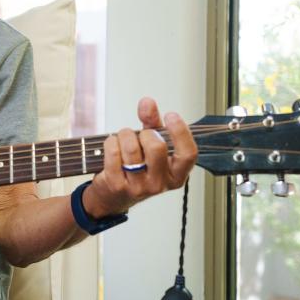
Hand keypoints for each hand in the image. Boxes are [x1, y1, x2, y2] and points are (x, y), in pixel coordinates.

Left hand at [82, 97, 196, 218]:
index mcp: (176, 175)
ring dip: (124, 135)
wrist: (113, 195)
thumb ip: (152, 123)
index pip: (188, 154)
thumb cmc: (137, 168)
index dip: (181, 132)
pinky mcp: (117, 185)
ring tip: (123, 140)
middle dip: (145, 133)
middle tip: (140, 135)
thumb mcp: (150, 145)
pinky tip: (113, 147)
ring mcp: (138, 186)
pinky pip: (113, 152)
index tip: (171, 115)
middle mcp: (159, 184)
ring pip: (131, 147)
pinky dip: (111, 142)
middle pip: (157, 146)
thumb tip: (148, 103)